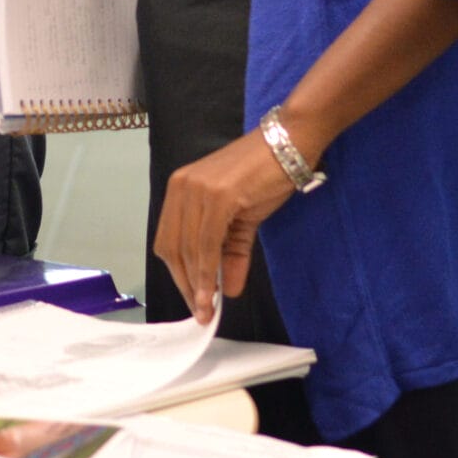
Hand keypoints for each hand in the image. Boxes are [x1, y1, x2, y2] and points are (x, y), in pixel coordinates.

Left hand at [152, 129, 307, 323]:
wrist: (288, 145)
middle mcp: (180, 188)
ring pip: (188, 247)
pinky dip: (207, 270)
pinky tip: (214, 290)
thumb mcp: (243, 221)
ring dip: (196, 283)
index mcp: (180, 190)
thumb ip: (231, 254)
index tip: (192, 300)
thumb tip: (226, 290)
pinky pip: (206, 242)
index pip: (168, 239)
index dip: (178, 273)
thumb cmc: (265, 177)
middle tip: (200, 312)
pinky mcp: (217, 195)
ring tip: (207, 308)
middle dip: (184, 283)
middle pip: (172, 246)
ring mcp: (196, 189)